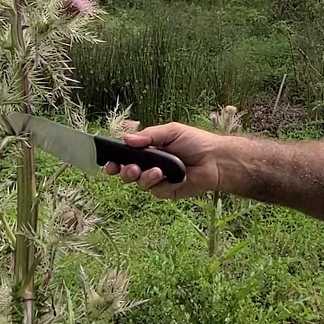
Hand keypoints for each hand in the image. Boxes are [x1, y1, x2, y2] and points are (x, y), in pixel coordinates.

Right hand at [103, 122, 226, 199]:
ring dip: (143, 177)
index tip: (108, 163)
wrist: (215, 159)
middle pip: (127, 173)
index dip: (114, 161)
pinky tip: (167, 176)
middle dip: (124, 171)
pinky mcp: (167, 191)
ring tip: (154, 171)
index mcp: (148, 150)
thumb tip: (126, 139)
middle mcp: (150, 165)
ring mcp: (158, 180)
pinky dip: (159, 183)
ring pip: (139, 183)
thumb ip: (148, 135)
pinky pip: (155, 191)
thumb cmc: (195, 142)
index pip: (126, 156)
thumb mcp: (171, 132)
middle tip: (130, 168)